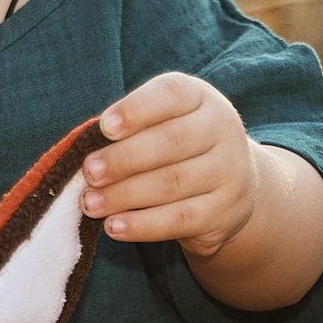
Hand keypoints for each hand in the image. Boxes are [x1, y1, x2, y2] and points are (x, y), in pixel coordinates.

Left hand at [81, 73, 260, 258]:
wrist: (234, 185)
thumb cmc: (178, 145)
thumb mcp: (163, 121)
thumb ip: (132, 128)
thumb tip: (89, 154)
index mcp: (200, 98)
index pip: (171, 94)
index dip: (136, 110)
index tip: (104, 127)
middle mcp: (222, 129)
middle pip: (171, 141)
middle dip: (124, 158)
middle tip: (90, 172)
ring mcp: (229, 171)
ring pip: (173, 183)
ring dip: (125, 195)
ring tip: (91, 203)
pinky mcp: (224, 211)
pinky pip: (180, 219)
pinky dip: (143, 225)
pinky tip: (114, 227)